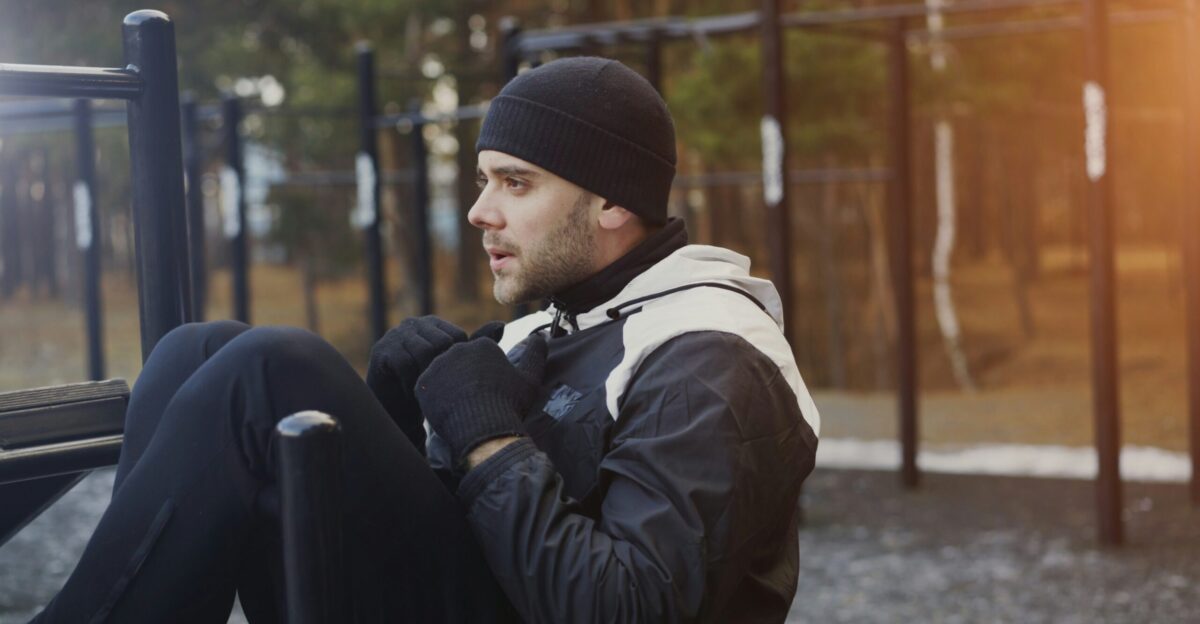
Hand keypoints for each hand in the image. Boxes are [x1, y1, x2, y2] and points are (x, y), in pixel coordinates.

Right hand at [367, 317, 503, 450]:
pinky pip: (405, 363)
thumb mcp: (452, 364)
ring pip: (423, 352)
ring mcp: (395, 335)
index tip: (448, 379)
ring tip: (424, 389)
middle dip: (440, 369)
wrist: (394, 406)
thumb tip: (502, 324)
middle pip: (441, 343)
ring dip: (425, 376)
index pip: (456, 337)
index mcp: (433, 323)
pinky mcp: (382, 350)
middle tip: (435, 387)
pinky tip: (410, 392)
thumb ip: (474, 345)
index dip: (456, 362)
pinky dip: (410, 382)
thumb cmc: (427, 384)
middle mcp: (413, 324)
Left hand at [417, 333, 547, 467]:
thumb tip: (541, 337)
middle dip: (467, 378)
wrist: (483, 428)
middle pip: (461, 362)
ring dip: (450, 386)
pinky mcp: (423, 382)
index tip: (492, 391)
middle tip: (476, 400)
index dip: (488, 375)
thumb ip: (535, 354)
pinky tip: (448, 410)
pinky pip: (428, 387)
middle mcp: (457, 349)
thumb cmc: (509, 404)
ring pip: (443, 374)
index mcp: (482, 345)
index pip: (482, 356)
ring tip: (462, 406)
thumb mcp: (530, 379)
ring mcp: (438, 365)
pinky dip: (436, 398)